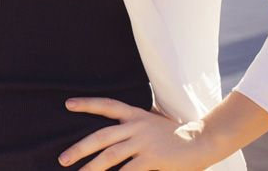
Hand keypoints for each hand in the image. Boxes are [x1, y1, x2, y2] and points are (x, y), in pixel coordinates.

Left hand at [58, 98, 216, 169]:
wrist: (204, 140)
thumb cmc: (177, 134)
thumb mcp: (153, 123)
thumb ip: (134, 126)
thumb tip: (116, 132)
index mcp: (136, 115)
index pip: (107, 105)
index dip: (87, 104)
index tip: (68, 104)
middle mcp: (137, 127)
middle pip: (101, 137)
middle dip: (80, 149)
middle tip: (63, 159)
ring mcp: (144, 143)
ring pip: (110, 156)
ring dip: (92, 168)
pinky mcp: (153, 159)